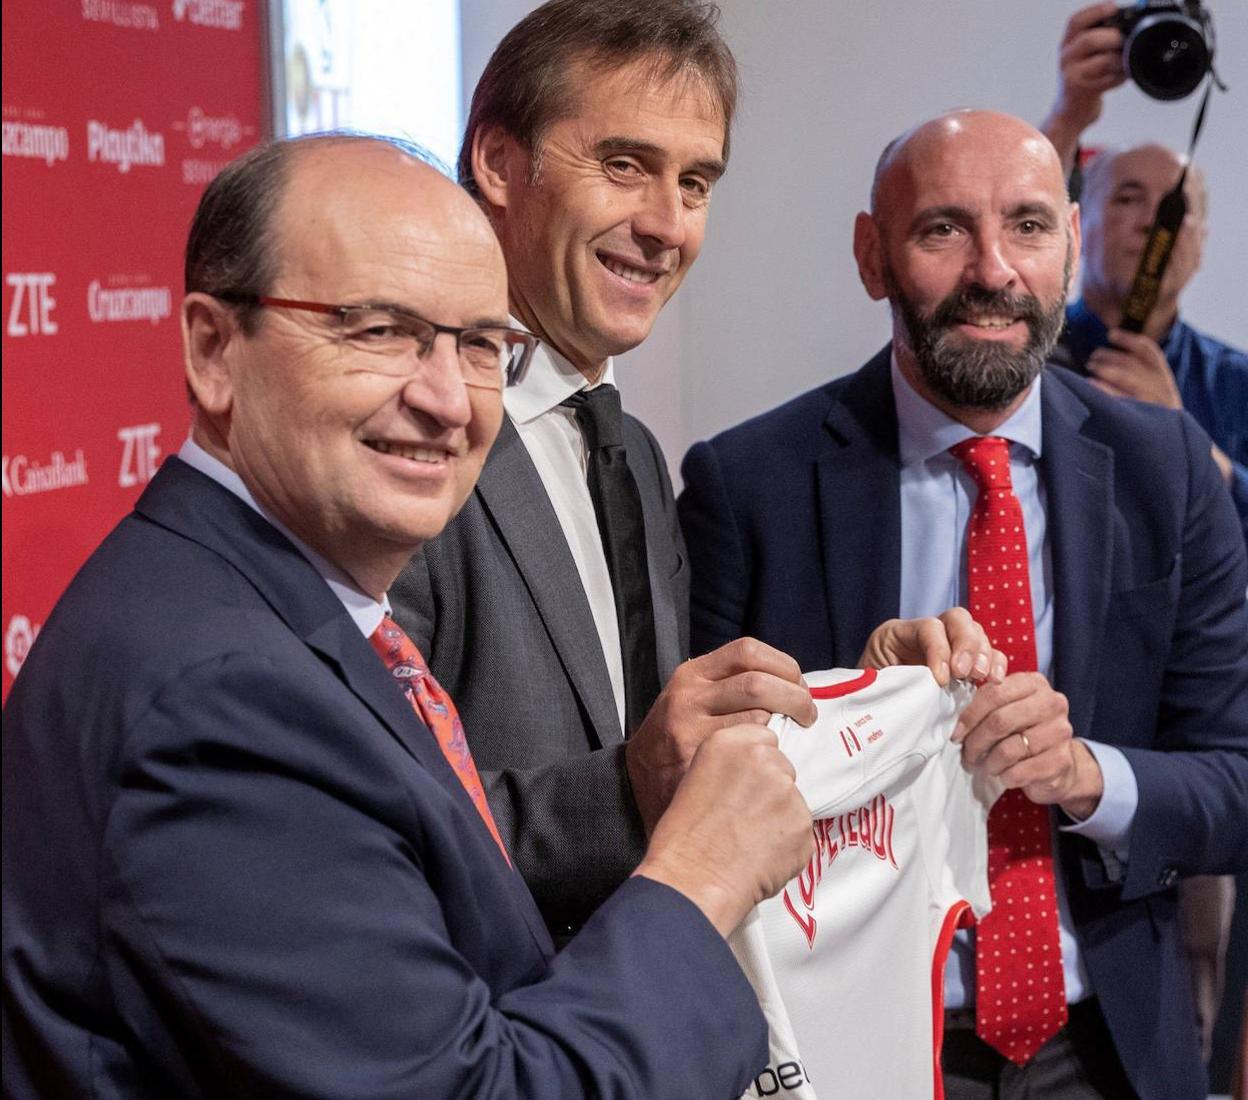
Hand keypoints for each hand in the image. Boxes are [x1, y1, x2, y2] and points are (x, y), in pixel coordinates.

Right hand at [626, 638, 815, 834]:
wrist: (633, 782)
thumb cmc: (675, 740)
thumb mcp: (692, 698)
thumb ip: (729, 685)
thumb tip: (789, 684)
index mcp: (692, 674)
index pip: (748, 651)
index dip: (783, 665)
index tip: (799, 685)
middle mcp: (688, 696)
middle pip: (758, 683)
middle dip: (795, 697)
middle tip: (807, 714)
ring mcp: (689, 729)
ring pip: (756, 717)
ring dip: (784, 727)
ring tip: (793, 737)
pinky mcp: (694, 761)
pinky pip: (747, 751)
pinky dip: (768, 753)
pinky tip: (770, 760)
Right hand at [635, 724, 813, 936]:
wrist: (693, 880)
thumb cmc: (684, 839)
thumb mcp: (694, 779)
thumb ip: (729, 765)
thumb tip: (749, 774)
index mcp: (730, 742)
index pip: (763, 738)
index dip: (755, 764)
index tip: (745, 781)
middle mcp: (764, 760)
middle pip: (782, 767)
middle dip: (770, 790)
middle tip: (744, 816)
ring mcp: (788, 792)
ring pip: (792, 801)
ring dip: (780, 818)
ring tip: (749, 840)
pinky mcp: (804, 825)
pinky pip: (801, 832)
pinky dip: (787, 846)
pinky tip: (761, 855)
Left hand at [858, 607, 1007, 686]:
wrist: (871, 712)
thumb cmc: (870, 698)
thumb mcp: (875, 686)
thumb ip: (896, 682)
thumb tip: (923, 688)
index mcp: (896, 633)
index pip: (928, 627)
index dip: (938, 650)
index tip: (941, 680)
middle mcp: (926, 633)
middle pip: (956, 619)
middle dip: (965, 645)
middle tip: (965, 673)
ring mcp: (948, 645)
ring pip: (976, 632)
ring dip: (982, 654)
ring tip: (981, 677)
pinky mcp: (965, 663)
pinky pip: (989, 654)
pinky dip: (996, 663)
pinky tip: (995, 680)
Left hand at [952, 672, 1103, 817]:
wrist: (1058, 763)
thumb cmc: (1024, 731)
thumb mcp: (1007, 709)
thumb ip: (986, 703)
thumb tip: (954, 717)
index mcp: (1034, 684)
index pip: (994, 693)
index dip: (969, 715)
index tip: (956, 734)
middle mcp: (1052, 704)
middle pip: (1000, 721)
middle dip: (976, 741)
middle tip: (967, 754)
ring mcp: (1060, 732)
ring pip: (1008, 749)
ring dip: (988, 762)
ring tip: (983, 766)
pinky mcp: (1061, 761)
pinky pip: (1020, 771)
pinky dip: (1004, 776)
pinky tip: (1003, 775)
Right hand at [1041, 2, 1125, 169]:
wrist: (1069, 113)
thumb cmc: (1083, 81)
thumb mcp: (1081, 56)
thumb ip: (1097, 38)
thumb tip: (1130, 22)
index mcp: (1067, 44)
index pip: (1076, 21)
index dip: (1096, 11)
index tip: (1114, 7)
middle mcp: (1066, 58)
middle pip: (1090, 39)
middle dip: (1114, 38)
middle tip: (1124, 41)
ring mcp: (1072, 75)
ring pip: (1103, 61)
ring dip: (1121, 60)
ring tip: (1126, 63)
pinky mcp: (1081, 91)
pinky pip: (1108, 80)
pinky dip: (1120, 77)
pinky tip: (1122, 77)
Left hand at [1087, 329, 1182, 409]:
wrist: (1171, 447)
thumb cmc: (1155, 417)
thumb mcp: (1156, 394)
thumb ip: (1140, 377)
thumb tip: (1109, 358)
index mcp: (1164, 379)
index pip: (1150, 352)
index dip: (1130, 341)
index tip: (1112, 334)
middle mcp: (1161, 388)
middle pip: (1134, 363)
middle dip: (1110, 357)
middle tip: (1093, 356)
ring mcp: (1152, 402)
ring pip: (1128, 377)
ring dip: (1106, 369)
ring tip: (1090, 366)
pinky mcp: (1142, 417)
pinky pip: (1121, 399)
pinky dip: (1105, 390)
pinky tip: (1089, 385)